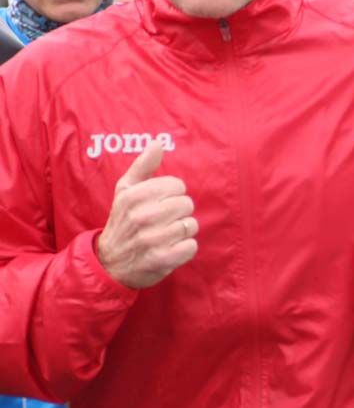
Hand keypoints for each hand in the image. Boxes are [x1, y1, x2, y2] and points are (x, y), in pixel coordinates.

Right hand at [96, 141, 197, 288]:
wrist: (109, 264)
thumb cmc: (122, 221)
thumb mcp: (125, 191)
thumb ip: (143, 166)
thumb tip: (157, 143)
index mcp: (133, 197)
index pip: (177, 185)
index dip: (173, 194)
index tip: (159, 203)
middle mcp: (141, 217)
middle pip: (186, 204)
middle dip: (179, 213)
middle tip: (163, 221)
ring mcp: (152, 240)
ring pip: (191, 225)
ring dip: (182, 231)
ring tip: (165, 235)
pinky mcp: (162, 260)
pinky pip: (191, 246)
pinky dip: (185, 249)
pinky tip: (170, 249)